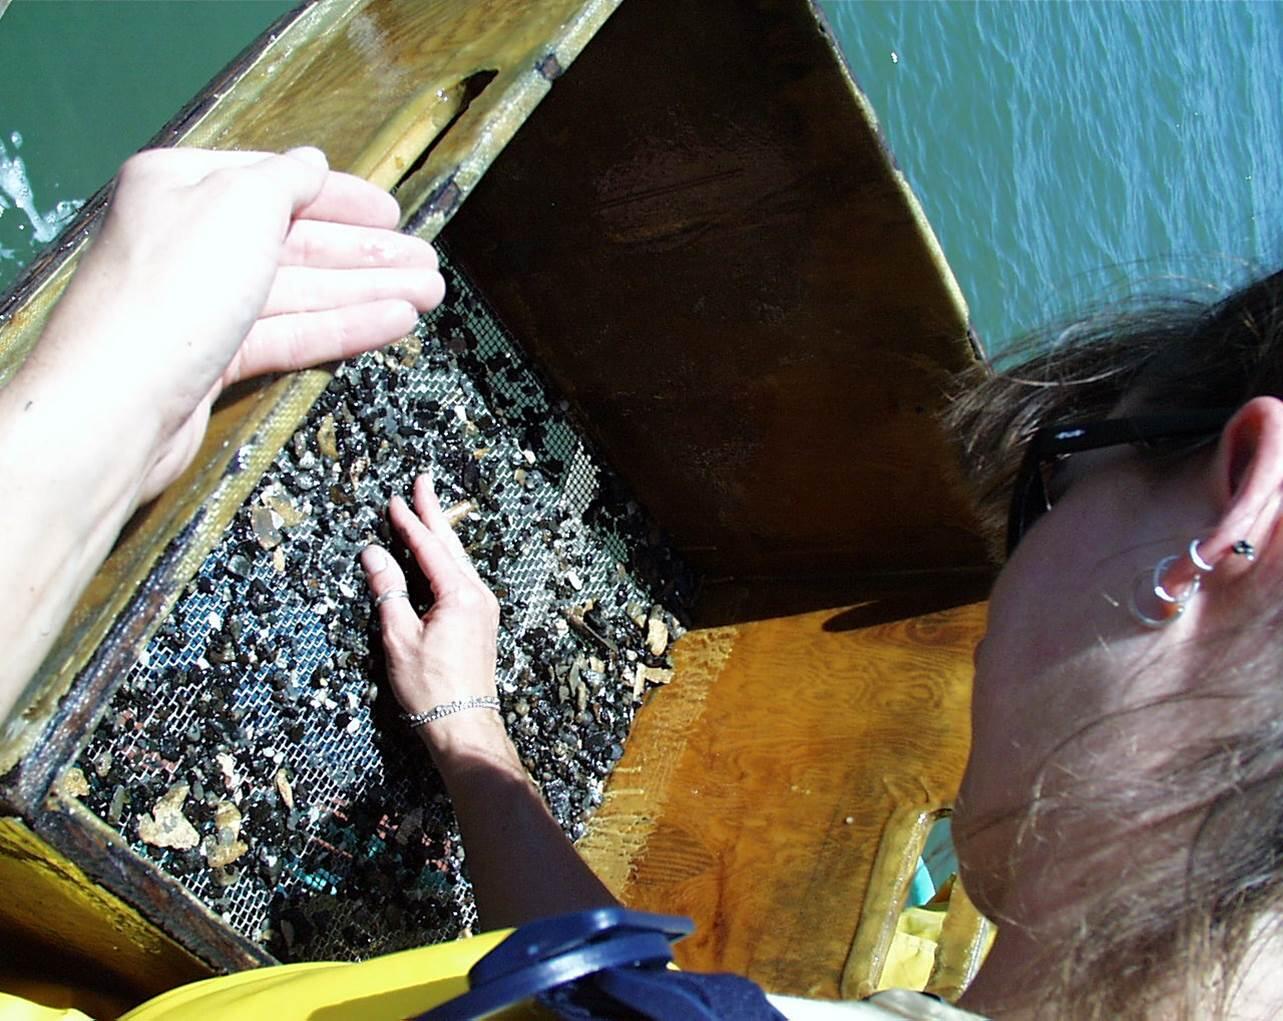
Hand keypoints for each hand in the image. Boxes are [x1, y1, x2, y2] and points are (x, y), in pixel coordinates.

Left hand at [32, 146, 443, 500]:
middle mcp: (191, 239)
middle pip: (297, 242)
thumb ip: (285, 179)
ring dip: (369, 292)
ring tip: (429, 296)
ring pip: (301, 291)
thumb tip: (312, 165)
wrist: (118, 402)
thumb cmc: (176, 289)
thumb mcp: (240, 204)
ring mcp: (203, 303)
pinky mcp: (214, 358)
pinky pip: (290, 333)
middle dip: (368, 254)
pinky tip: (392, 323)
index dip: (341, 197)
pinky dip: (341, 327)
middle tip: (429, 266)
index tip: (393, 213)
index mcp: (184, 185)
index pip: (277, 183)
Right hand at [360, 473, 509, 764]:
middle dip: (434, 513)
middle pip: (450, 545)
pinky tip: (438, 556)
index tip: (394, 500)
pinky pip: (462, 578)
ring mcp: (484, 608)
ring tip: (428, 510)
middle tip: (423, 481)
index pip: (429, 547)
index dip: (409, 523)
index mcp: (460, 595)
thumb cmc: (430, 688)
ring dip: (441, 535)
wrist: (464, 724)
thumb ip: (388, 591)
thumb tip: (373, 554)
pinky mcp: (482, 621)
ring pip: (458, 560)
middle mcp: (478, 595)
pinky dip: (446, 560)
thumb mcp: (399, 637)